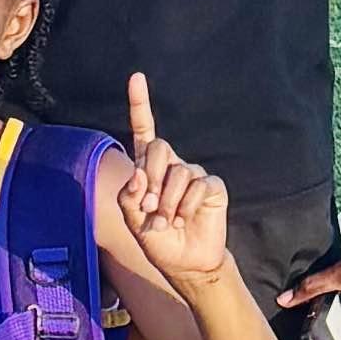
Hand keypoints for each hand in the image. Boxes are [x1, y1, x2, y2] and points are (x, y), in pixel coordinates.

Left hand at [117, 71, 230, 291]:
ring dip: (167, 203)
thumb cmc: (156, 238)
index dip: (140, 104)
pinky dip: (186, 206)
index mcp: (148, 167)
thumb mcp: (132, 219)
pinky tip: (185, 220)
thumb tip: (138, 172)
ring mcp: (193, 173)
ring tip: (166, 223)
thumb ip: (128, 195)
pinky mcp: (211, 186)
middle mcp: (171, 165)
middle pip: (159, 147)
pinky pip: (198, 185)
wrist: (184, 262)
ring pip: (178, 172)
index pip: (144, 130)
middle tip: (148, 208)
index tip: (136, 77)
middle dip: (151, 179)